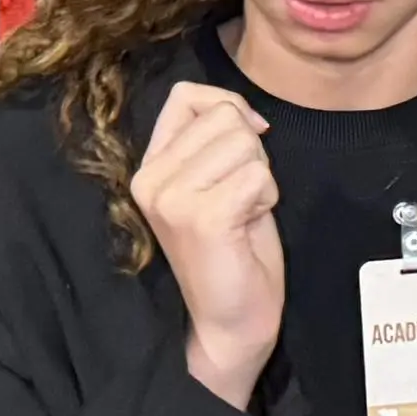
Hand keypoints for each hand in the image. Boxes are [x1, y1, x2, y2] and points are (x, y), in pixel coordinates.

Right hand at [132, 82, 283, 406]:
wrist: (231, 320)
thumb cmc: (234, 249)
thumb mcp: (218, 180)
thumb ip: (217, 139)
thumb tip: (246, 113)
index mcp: (149, 166)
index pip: (186, 95)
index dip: (229, 107)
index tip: (247, 144)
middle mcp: (151, 179)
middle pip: (225, 117)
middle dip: (252, 152)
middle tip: (241, 198)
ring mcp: (171, 198)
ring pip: (245, 144)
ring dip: (261, 177)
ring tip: (243, 213)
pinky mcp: (201, 218)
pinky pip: (258, 176)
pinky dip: (267, 197)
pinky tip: (249, 226)